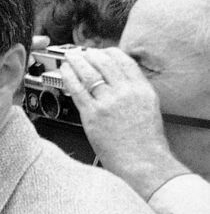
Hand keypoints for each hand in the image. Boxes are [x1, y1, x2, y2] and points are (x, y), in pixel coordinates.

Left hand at [56, 47, 189, 197]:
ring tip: (69, 57)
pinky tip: (64, 72)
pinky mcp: (92, 114)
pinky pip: (77, 89)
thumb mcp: (149, 107)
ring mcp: (108, 103)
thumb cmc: (145, 141)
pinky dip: (68, 77)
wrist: (142, 162)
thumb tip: (117, 79)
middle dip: (88, 54)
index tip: (99, 52)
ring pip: (88, 73)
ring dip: (76, 61)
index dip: (108, 53)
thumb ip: (134, 91)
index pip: (124, 61)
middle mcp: (126, 93)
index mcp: (142, 89)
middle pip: (103, 63)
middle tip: (79, 52)